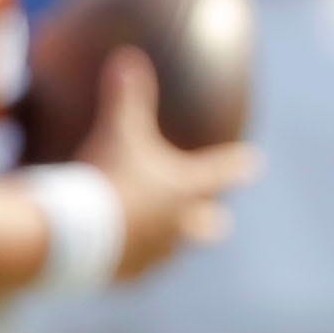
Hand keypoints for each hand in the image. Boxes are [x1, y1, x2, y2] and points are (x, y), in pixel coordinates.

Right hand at [76, 49, 260, 281]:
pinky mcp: (125, 276)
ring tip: (165, 247)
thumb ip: (126, 97)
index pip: (218, 172)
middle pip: (201, 224)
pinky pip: (131, 270)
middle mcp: (176, 225)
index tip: (255, 163)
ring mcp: (152, 254)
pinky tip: (121, 263)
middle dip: (209, 223)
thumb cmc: (108, 177)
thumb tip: (128, 56)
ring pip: (168, 251)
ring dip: (169, 246)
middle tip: (222, 225)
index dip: (236, 165)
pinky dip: (128, 262)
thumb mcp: (118, 131)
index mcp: (182, 189)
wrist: (78, 234)